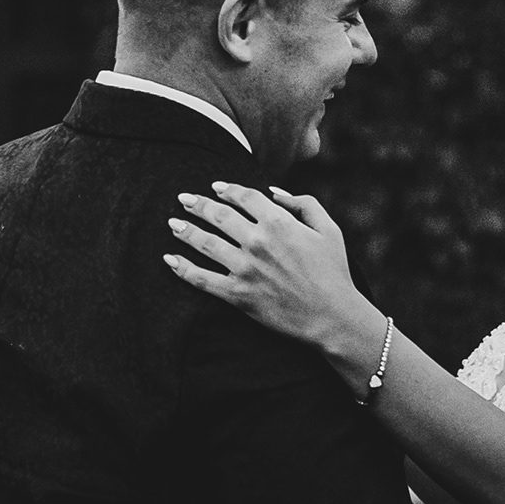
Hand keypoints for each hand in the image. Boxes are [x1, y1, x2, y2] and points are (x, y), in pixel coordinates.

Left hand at [165, 183, 368, 359]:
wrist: (331, 315)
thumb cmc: (334, 271)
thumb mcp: (328, 229)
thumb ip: (303, 203)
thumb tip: (274, 192)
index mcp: (279, 222)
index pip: (244, 197)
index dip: (227, 189)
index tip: (216, 188)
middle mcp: (257, 242)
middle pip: (219, 215)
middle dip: (198, 204)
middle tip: (184, 199)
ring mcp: (244, 269)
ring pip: (205, 243)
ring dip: (185, 230)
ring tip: (173, 223)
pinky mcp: (237, 294)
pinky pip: (202, 279)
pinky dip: (182, 268)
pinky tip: (170, 259)